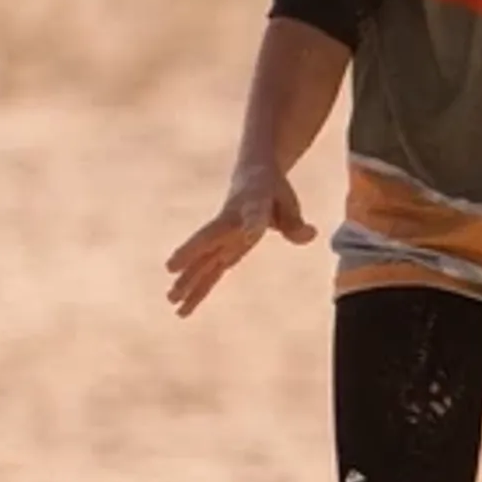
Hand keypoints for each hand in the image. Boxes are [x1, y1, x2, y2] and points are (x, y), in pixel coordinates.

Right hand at [166, 170, 313, 315]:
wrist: (253, 175)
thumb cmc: (272, 190)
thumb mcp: (288, 202)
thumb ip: (294, 222)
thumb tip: (310, 235)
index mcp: (251, 204)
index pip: (253, 214)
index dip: (252, 223)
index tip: (250, 233)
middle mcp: (230, 223)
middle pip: (210, 239)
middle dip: (193, 253)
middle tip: (171, 267)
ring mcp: (223, 238)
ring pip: (204, 259)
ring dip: (189, 278)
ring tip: (171, 300)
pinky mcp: (223, 250)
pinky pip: (209, 272)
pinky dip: (198, 289)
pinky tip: (183, 306)